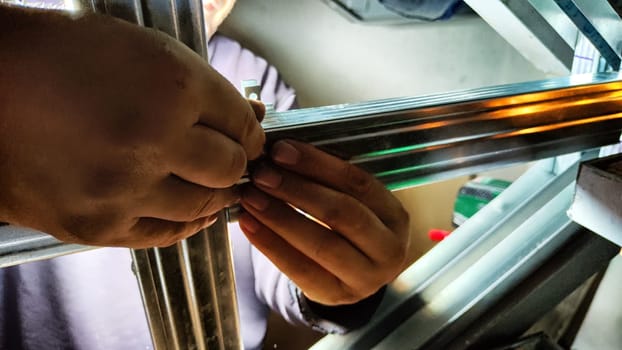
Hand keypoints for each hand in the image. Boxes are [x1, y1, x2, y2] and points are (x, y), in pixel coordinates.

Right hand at [0, 6, 264, 247]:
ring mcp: (124, 188)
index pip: (243, 124)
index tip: (249, 137)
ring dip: (215, 194)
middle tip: (235, 161)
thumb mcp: (145, 52)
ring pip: (203, 205)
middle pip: (230, 168)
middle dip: (238, 163)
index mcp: (172, 87)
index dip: (251, 132)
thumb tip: (253, 115)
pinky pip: (164, 234)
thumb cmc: (67, 57)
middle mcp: (153, 140)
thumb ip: (206, 88)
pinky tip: (192, 212)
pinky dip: (186, 223)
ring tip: (213, 185)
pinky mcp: (97, 225)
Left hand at [239, 140, 409, 305]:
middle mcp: (389, 249)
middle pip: (341, 213)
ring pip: (320, 244)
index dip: (318, 164)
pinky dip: (270, 244)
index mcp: (395, 215)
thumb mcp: (354, 202)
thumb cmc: (348, 226)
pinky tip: (249, 224)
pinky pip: (300, 270)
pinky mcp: (336, 296)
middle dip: (296, 190)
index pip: (359, 183)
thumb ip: (327, 179)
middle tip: (262, 174)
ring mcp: (366, 278)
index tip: (281, 150)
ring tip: (251, 197)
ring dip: (280, 217)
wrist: (353, 274)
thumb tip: (279, 151)